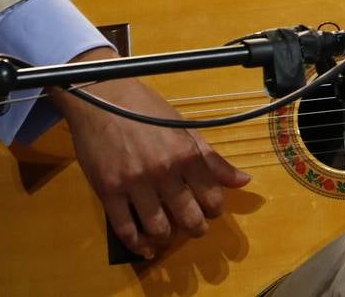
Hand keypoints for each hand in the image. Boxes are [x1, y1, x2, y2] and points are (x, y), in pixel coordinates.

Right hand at [50, 47, 251, 259]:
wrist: (101, 98)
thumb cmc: (146, 110)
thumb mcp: (184, 128)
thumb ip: (212, 158)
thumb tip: (243, 181)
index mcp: (186, 153)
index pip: (212, 196)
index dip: (215, 208)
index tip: (211, 208)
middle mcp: (164, 171)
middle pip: (189, 218)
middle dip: (196, 228)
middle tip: (194, 226)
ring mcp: (134, 183)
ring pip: (158, 228)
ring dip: (167, 237)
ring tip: (169, 233)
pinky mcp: (108, 191)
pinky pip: (125, 229)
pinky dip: (138, 244)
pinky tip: (146, 246)